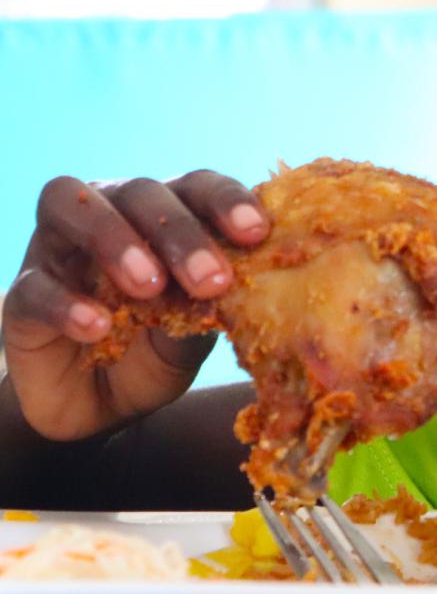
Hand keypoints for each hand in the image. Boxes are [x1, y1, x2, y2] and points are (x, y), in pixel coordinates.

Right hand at [1, 170, 268, 441]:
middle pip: (142, 193)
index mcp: (167, 214)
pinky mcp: (22, 293)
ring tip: (150, 288)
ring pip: (74, 207)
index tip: (256, 232)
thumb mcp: (199, 330)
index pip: (197, 186)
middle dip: (180, 233)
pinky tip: (99, 326)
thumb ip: (214, 301)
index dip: (226, 201)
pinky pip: (36, 285)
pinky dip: (68, 303)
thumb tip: (256, 283)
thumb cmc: (159, 349)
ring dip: (116, 241)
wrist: (102, 407)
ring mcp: (60, 247)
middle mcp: (113, 213)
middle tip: (210, 280)